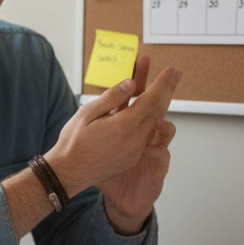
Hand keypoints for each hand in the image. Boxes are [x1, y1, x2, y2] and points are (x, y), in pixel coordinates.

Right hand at [46, 56, 180, 200]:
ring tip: (164, 88)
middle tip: (175, 73)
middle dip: (166, 90)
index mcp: (123, 126)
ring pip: (153, 123)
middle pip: (157, 110)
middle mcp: (134, 140)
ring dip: (159, 104)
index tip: (171, 70)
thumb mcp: (87, 114)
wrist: (68, 174)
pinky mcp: (132, 158)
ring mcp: (135, 151)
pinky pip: (145, 135)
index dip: (161, 83)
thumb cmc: (73, 143)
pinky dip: (149, 120)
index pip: (149, 99)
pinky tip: (147, 111)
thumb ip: (111, 98)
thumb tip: (131, 84)